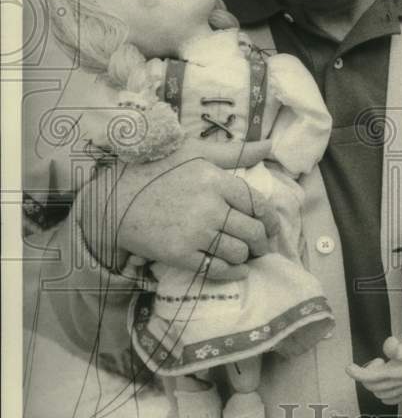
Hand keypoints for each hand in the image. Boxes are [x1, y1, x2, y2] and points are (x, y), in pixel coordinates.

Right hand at [76, 141, 278, 279]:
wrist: (114, 200)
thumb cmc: (155, 170)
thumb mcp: (194, 152)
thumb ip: (234, 152)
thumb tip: (268, 145)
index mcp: (216, 180)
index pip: (258, 204)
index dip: (270, 219)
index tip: (271, 226)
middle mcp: (210, 207)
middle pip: (252, 231)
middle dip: (262, 242)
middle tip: (262, 246)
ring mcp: (195, 232)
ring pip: (238, 252)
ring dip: (247, 257)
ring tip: (247, 256)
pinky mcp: (180, 254)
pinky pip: (217, 268)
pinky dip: (232, 272)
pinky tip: (236, 270)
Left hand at [346, 336, 401, 403]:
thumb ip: (394, 347)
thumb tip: (388, 344)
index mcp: (394, 374)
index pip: (368, 377)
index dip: (356, 373)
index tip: (349, 367)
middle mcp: (398, 385)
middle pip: (372, 386)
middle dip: (367, 374)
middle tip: (376, 361)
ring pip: (380, 393)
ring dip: (375, 382)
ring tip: (382, 368)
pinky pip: (390, 399)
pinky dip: (383, 393)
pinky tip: (386, 383)